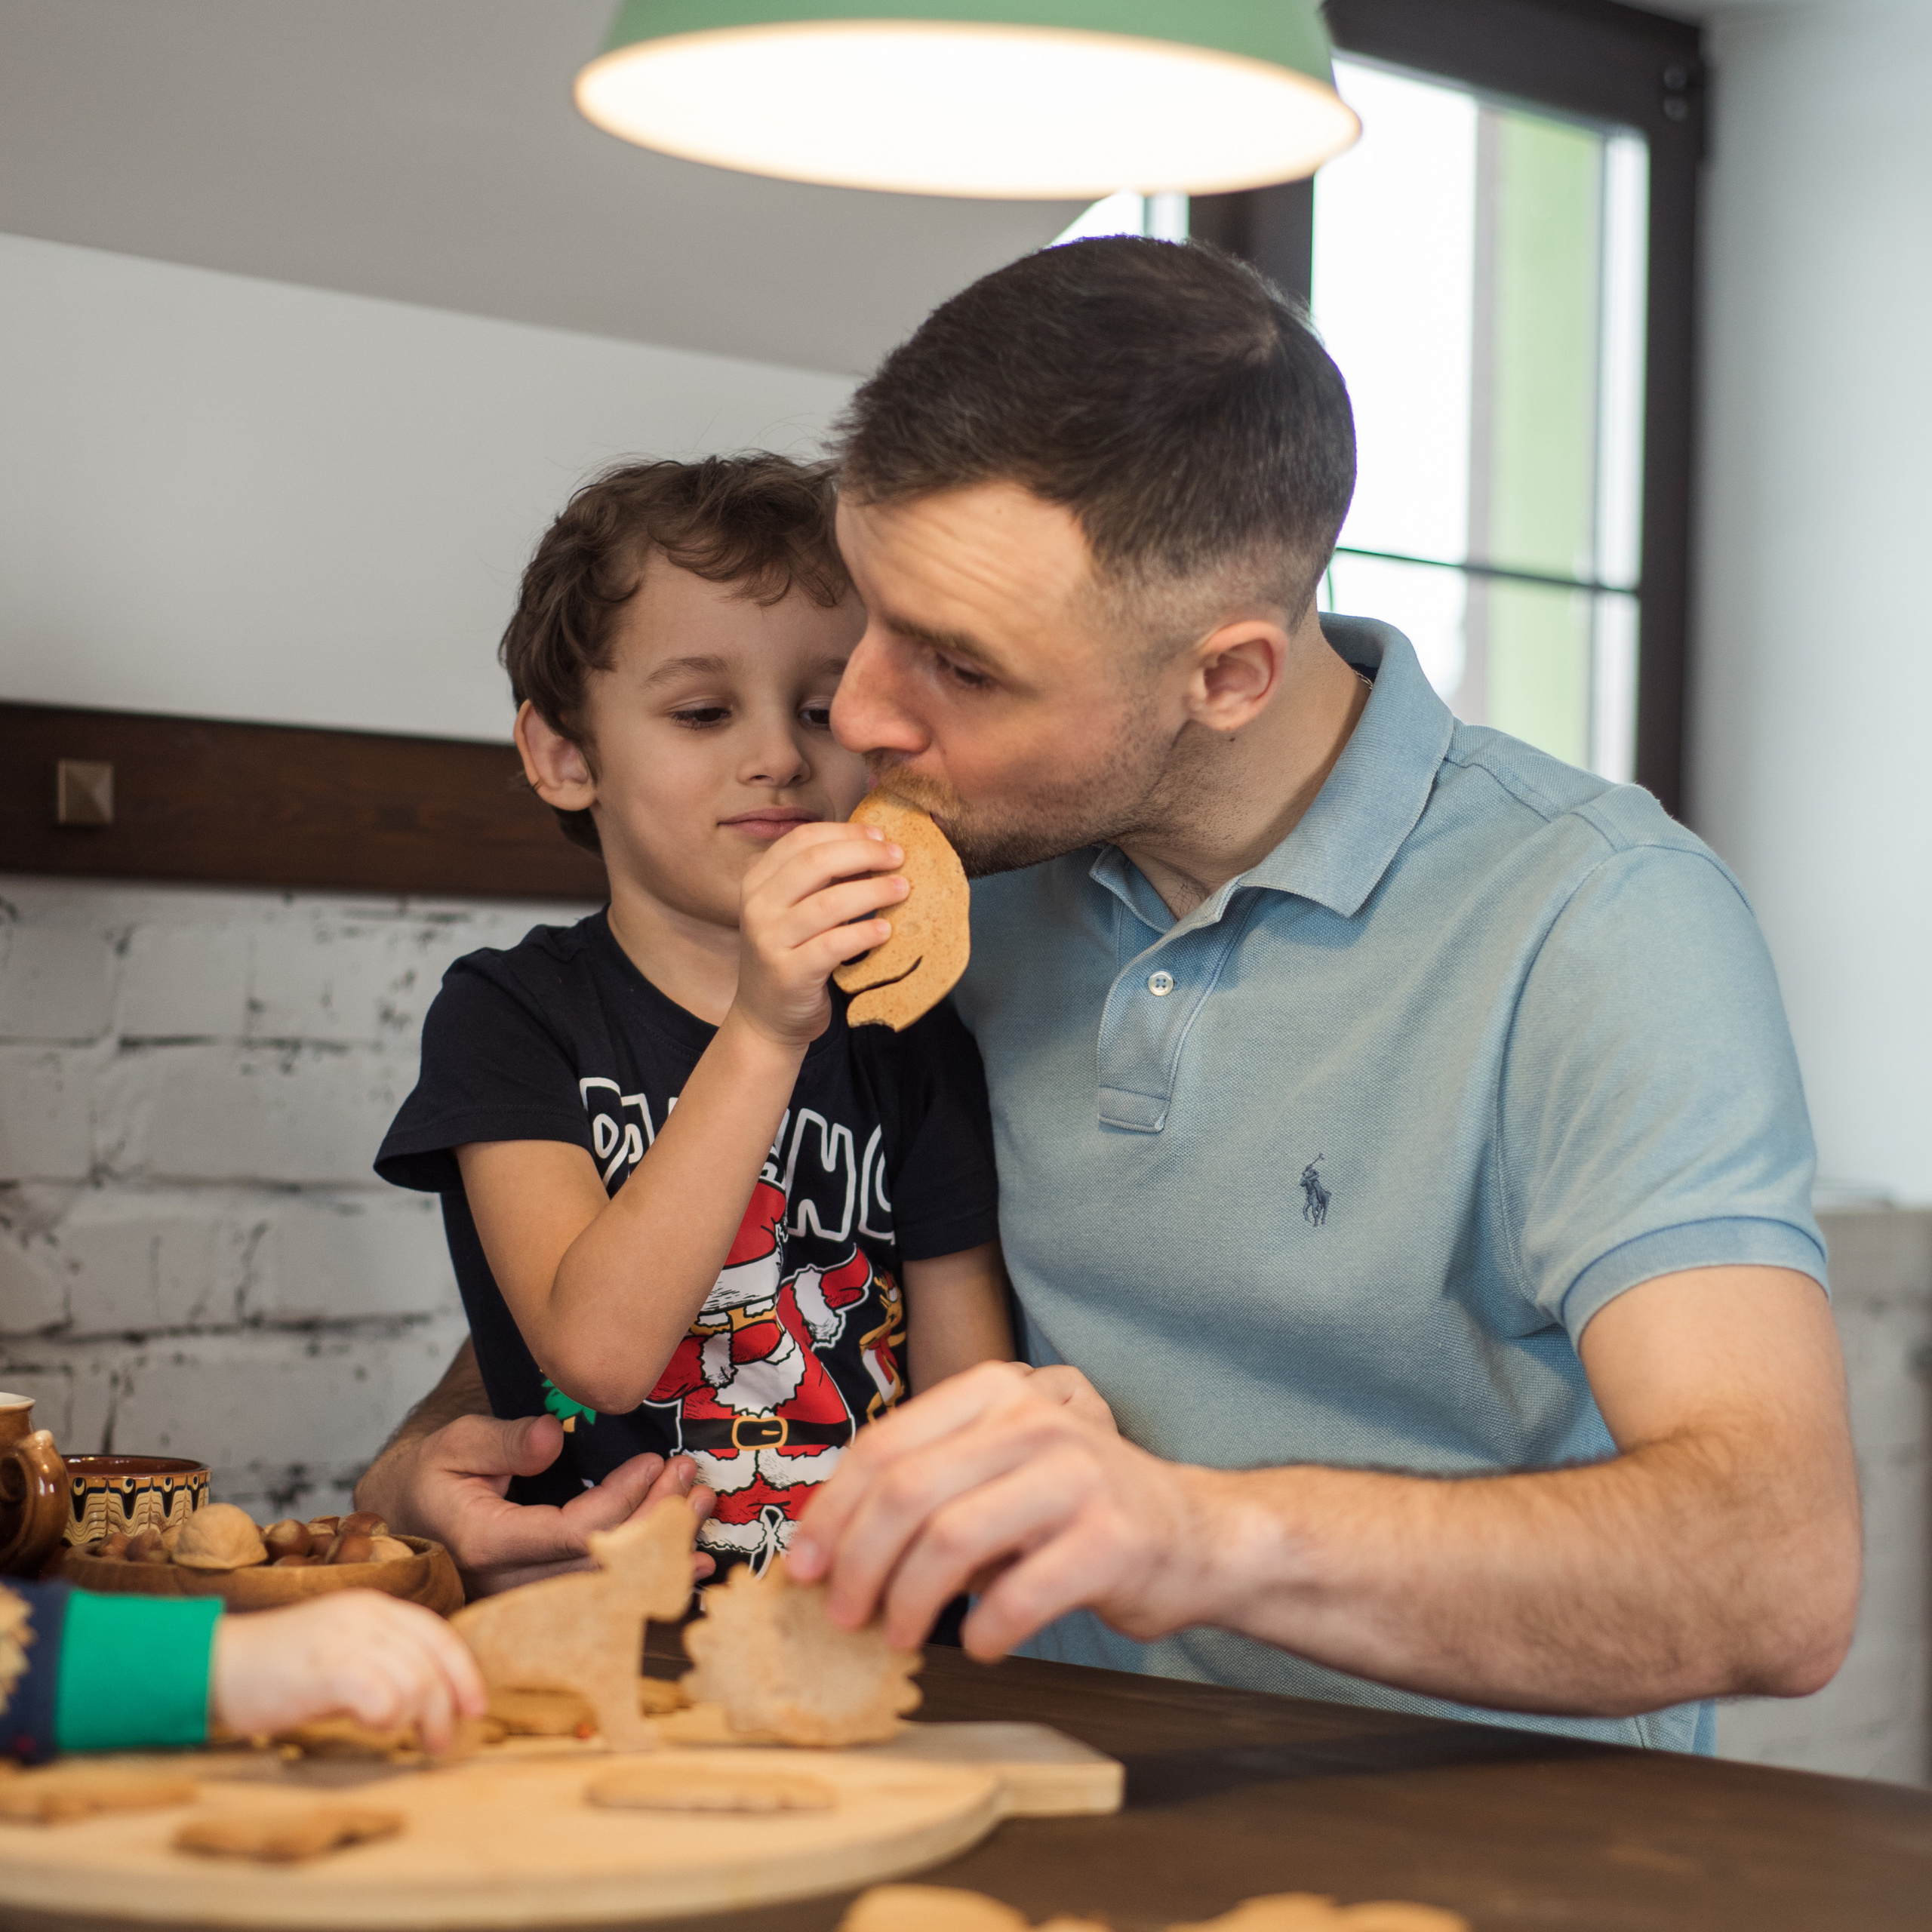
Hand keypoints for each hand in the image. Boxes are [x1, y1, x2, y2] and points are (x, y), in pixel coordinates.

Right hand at [211, 1591, 486, 1752]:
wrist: (216, 1665)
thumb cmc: (279, 1669)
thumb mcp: (342, 1650)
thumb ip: (382, 1660)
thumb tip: (428, 1696)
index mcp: (374, 1607)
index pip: (438, 1633)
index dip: (463, 1672)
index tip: (475, 1707)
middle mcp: (366, 1615)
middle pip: (432, 1661)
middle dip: (446, 1707)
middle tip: (439, 1743)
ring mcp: (346, 1638)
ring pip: (415, 1680)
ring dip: (417, 1718)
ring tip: (402, 1737)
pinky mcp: (326, 1668)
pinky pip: (383, 1695)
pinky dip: (388, 1717)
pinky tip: (373, 1726)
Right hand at [357, 1410, 715, 1597]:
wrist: (407, 1515)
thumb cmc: (433, 1475)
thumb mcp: (457, 1443)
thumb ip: (504, 1441)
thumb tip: (554, 1437)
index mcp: (487, 1542)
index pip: (572, 1532)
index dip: (621, 1500)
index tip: (654, 1462)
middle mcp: (509, 1584)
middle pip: (599, 1564)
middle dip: (655, 1523)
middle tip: (693, 1482)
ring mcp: (526, 1599)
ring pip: (606, 1584)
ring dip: (660, 1550)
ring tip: (702, 1512)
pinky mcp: (542, 1600)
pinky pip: (602, 1593)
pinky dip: (649, 1575)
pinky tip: (691, 1565)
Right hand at [732, 820, 908, 1047]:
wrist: (766, 1018)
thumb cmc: (790, 956)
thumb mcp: (792, 911)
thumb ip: (819, 881)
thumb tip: (873, 848)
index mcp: (758, 881)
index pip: (802, 839)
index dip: (845, 832)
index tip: (880, 835)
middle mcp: (757, 906)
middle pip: (815, 862)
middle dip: (863, 853)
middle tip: (898, 858)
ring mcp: (769, 940)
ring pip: (828, 903)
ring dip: (873, 891)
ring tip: (902, 889)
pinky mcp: (788, 973)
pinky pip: (833, 945)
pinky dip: (863, 934)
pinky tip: (886, 931)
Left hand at [788, 1361, 1218, 1659]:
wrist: (1196, 1534)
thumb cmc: (1077, 1511)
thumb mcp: (999, 1470)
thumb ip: (929, 1487)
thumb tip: (828, 1546)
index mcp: (994, 1393)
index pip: (883, 1446)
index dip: (831, 1511)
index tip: (802, 1564)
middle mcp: (1034, 1421)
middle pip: (906, 1492)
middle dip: (858, 1563)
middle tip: (842, 1614)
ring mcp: (1076, 1477)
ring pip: (949, 1540)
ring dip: (908, 1602)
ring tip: (900, 1634)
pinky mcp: (1110, 1541)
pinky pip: (1016, 1596)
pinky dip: (982, 1632)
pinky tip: (979, 1644)